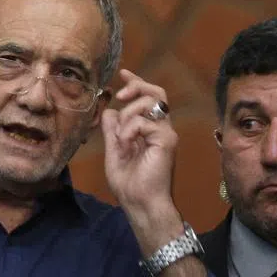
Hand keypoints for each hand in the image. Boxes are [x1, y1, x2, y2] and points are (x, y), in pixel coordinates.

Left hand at [101, 69, 179, 223]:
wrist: (139, 203)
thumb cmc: (129, 183)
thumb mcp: (113, 151)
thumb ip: (112, 131)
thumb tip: (109, 111)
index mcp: (150, 130)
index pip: (148, 98)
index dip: (136, 83)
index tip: (123, 73)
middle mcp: (161, 128)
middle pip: (156, 92)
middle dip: (137, 86)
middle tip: (120, 95)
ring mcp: (166, 134)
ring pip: (151, 102)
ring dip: (129, 114)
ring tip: (121, 135)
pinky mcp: (167, 140)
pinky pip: (146, 121)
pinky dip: (130, 129)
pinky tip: (125, 143)